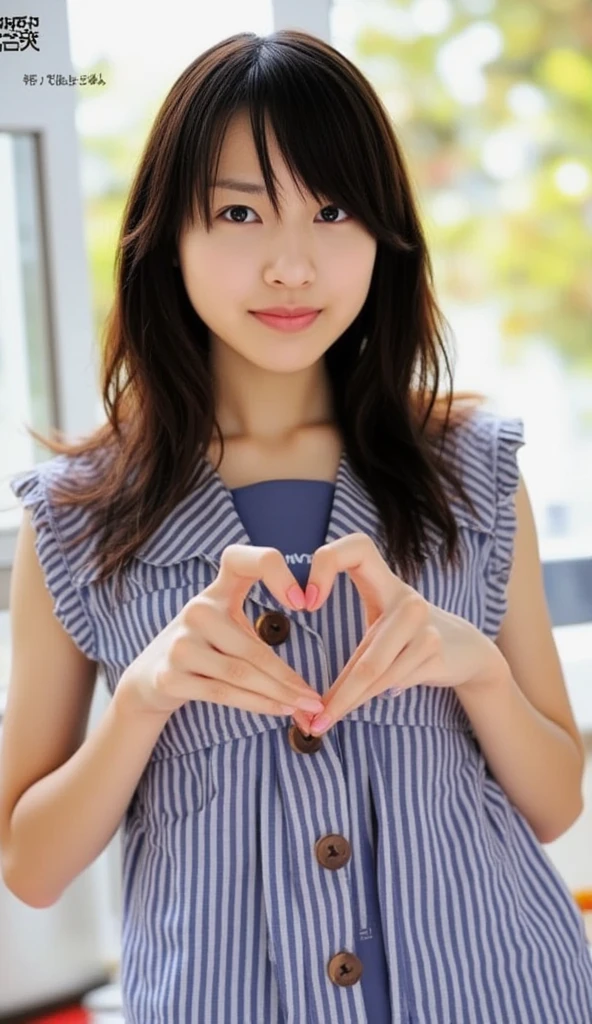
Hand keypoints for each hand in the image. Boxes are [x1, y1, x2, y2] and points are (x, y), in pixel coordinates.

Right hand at [118, 544, 325, 718]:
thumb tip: (311, 653)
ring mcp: (180, 644)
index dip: (273, 572)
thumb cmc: (205, 648)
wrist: (151, 678)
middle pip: (253, 649)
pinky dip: (258, 704)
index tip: (302, 603)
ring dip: (279, 696)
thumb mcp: (228, 624)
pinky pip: (224, 693)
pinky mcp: (171, 676)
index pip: (240, 559)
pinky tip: (281, 710)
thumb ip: (264, 628)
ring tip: (305, 707)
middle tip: (315, 697)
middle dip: (289, 679)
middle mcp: (196, 610)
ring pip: (242, 675)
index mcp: (215, 591)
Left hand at [295, 532, 505, 735]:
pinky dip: (372, 698)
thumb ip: (357, 650)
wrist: (467, 650)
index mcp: (386, 581)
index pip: (358, 547)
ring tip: (327, 721)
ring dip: (351, 703)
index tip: (307, 603)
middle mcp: (407, 600)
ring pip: (379, 676)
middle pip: (366, 658)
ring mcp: (425, 626)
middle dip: (338, 695)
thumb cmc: (410, 635)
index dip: (327, 564)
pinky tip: (360, 704)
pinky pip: (395, 683)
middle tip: (311, 718)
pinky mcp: (437, 650)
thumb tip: (316, 690)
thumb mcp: (383, 630)